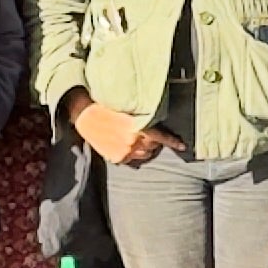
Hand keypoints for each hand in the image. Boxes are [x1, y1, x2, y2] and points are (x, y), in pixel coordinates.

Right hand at [63, 92, 180, 166]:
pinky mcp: (116, 158)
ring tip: (140, 142)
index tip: (183, 146)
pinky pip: (132, 160)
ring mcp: (124, 152)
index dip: (172, 142)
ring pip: (144, 155)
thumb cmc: (105, 107)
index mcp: (136, 128)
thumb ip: (140, 119)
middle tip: (151, 135)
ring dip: (146, 150)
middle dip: (155, 142)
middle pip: (153, 147)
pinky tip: (129, 148)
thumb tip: (154, 122)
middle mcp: (132, 142)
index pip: (160, 137)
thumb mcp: (125, 109)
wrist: (84, 115)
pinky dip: (133, 155)